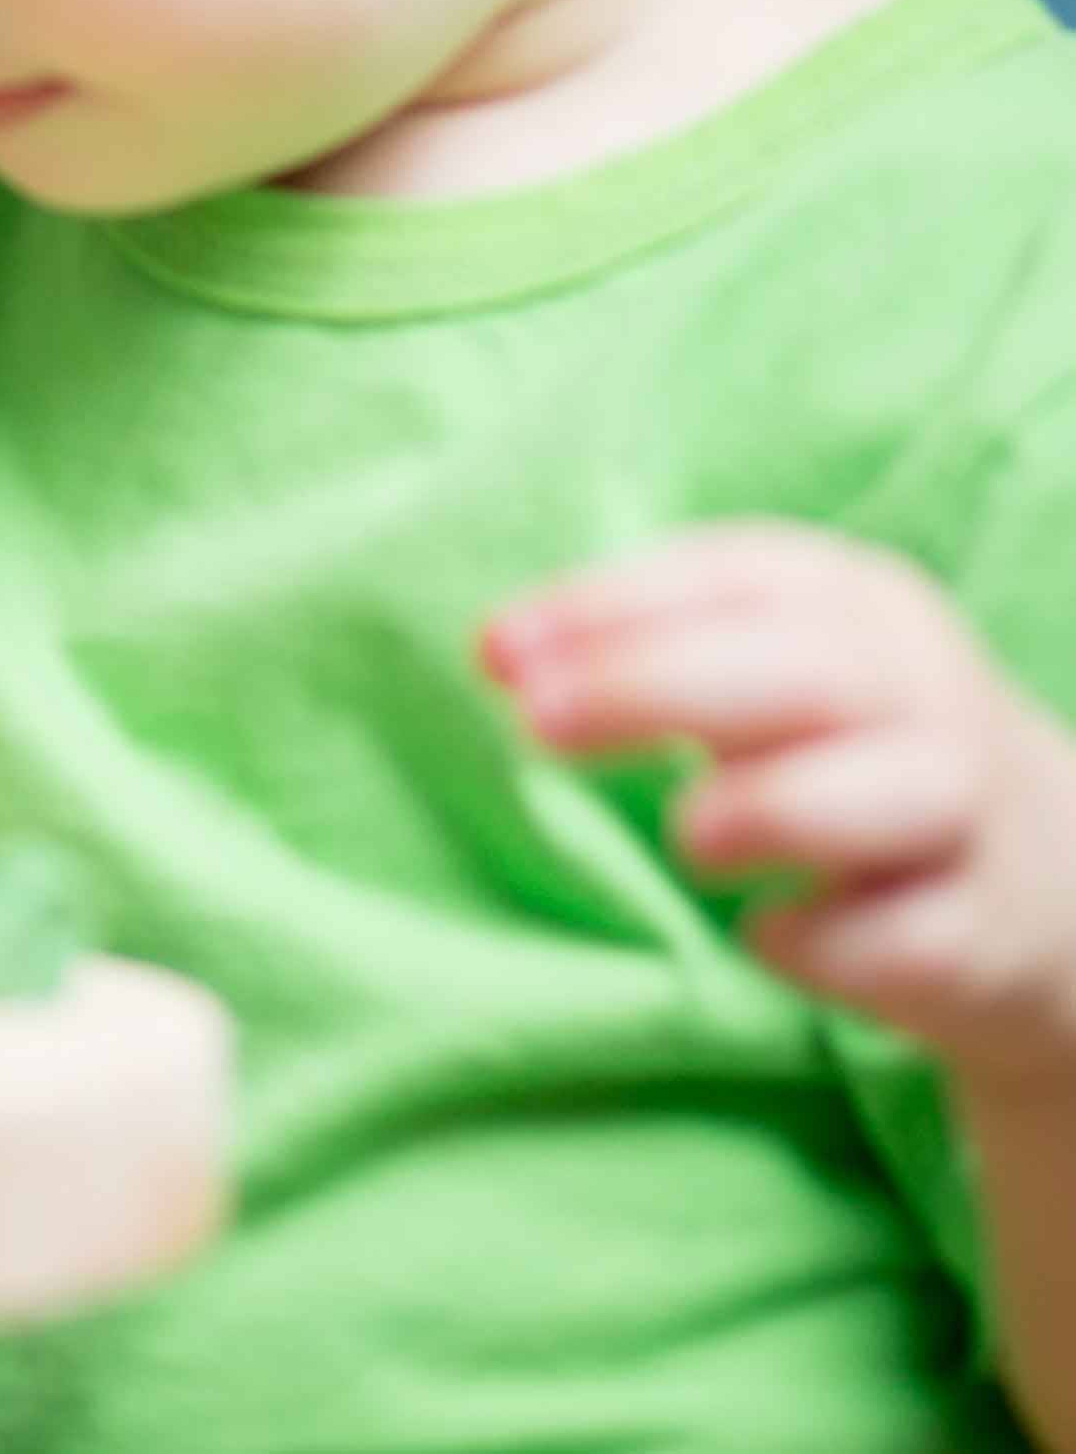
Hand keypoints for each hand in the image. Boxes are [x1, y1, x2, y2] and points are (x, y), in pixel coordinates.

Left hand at [491, 522, 1075, 1092]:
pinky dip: (818, 940)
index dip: (609, 606)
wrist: (1048, 885)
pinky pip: (897, 936)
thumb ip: (646, 650)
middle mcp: (926, 692)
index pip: (734, 576)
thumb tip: (500, 654)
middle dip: (653, 688)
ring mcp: (971, 813)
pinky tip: (768, 933)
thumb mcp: (770, 668)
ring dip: (769, 809)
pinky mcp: (987, 935)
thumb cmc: (850, 752)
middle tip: (536, 722)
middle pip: (800, 671)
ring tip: (694, 836)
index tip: (496, 651)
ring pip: (889, 792)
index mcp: (860, 603)